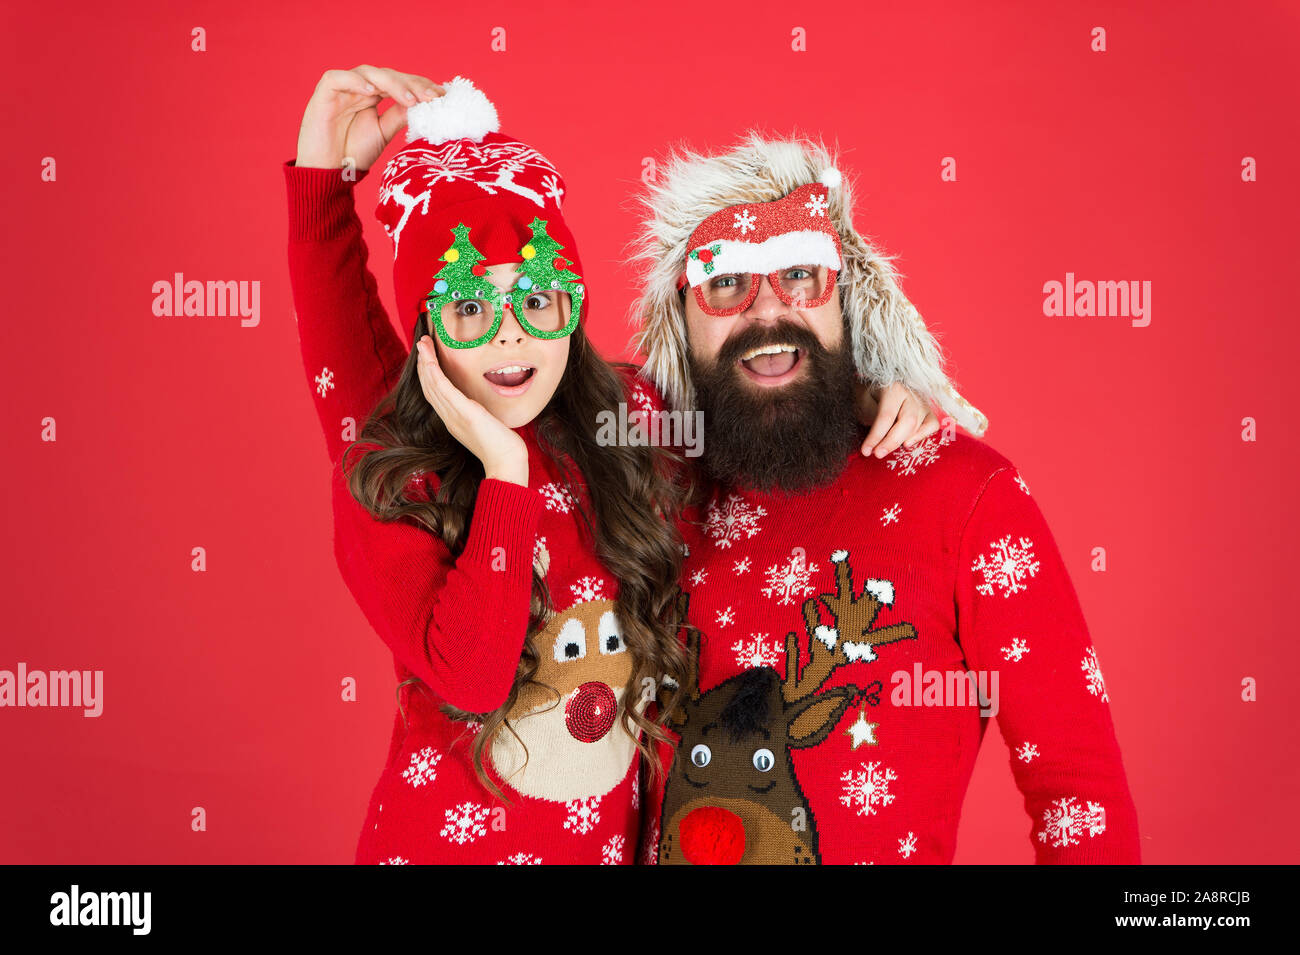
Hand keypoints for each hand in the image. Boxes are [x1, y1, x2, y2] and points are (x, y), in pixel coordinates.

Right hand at [295, 66, 444, 171]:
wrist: (326, 173)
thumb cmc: (351, 154)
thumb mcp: (382, 134)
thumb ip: (398, 116)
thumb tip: (423, 104)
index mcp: (373, 96)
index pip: (399, 83)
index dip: (420, 86)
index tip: (443, 96)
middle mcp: (358, 89)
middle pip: (387, 75)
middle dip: (412, 84)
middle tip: (432, 97)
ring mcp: (342, 89)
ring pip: (368, 73)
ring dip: (391, 83)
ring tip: (409, 99)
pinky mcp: (324, 94)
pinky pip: (337, 78)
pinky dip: (354, 81)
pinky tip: (372, 92)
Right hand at [415, 336, 528, 485]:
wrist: (506, 463)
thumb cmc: (501, 447)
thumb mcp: (486, 425)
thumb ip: (478, 414)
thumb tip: (480, 405)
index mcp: (453, 420)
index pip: (435, 392)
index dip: (428, 373)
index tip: (427, 355)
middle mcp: (449, 417)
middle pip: (429, 386)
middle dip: (423, 363)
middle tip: (421, 343)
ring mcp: (455, 416)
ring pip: (433, 385)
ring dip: (426, 362)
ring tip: (422, 344)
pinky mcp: (465, 414)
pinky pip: (444, 391)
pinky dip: (435, 374)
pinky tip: (430, 361)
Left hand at [856, 382, 940, 457]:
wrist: (881, 380)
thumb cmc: (870, 391)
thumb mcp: (862, 399)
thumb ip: (870, 414)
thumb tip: (879, 435)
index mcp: (893, 388)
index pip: (886, 416)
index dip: (876, 436)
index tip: (866, 451)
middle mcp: (912, 394)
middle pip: (908, 422)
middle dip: (891, 442)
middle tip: (878, 454)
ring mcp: (923, 402)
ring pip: (919, 425)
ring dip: (903, 441)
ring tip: (887, 449)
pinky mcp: (929, 411)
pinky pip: (932, 426)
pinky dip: (922, 437)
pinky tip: (907, 444)